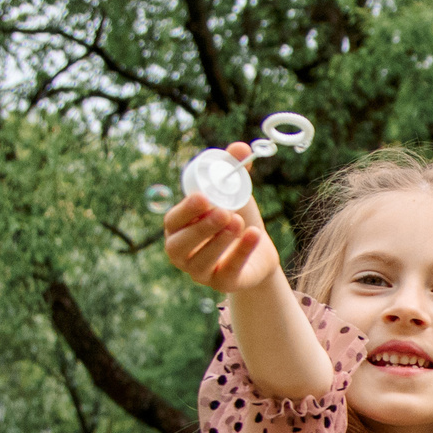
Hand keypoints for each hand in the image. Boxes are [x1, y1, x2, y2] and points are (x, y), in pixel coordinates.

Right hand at [163, 144, 281, 294]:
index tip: (203, 197)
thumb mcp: (235, 192)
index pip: (172, 221)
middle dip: (201, 228)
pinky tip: (255, 234)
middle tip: (224, 211)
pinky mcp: (223, 285)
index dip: (185, 210)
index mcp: (178, 228)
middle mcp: (182, 254)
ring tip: (238, 221)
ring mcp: (200, 272)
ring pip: (202, 262)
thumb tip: (241, 147)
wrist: (259, 250)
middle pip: (180, 245)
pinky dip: (241, 253)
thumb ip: (234, 169)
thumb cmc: (236, 217)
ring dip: (220, 241)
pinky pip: (228, 272)